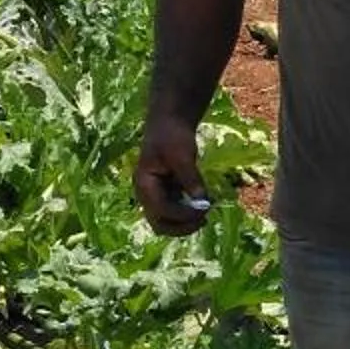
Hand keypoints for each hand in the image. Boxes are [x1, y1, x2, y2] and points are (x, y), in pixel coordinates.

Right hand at [134, 116, 212, 235]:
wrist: (169, 122)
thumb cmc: (172, 135)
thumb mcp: (182, 155)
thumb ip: (190, 178)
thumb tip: (202, 202)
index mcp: (144, 184)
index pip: (160, 210)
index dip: (182, 214)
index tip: (203, 209)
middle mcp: (147, 194)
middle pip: (160, 223)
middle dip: (181, 227)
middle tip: (203, 221)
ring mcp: (156, 195)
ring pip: (168, 221)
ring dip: (185, 222)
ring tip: (205, 216)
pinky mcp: (167, 193)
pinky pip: (176, 211)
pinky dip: (188, 213)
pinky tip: (204, 206)